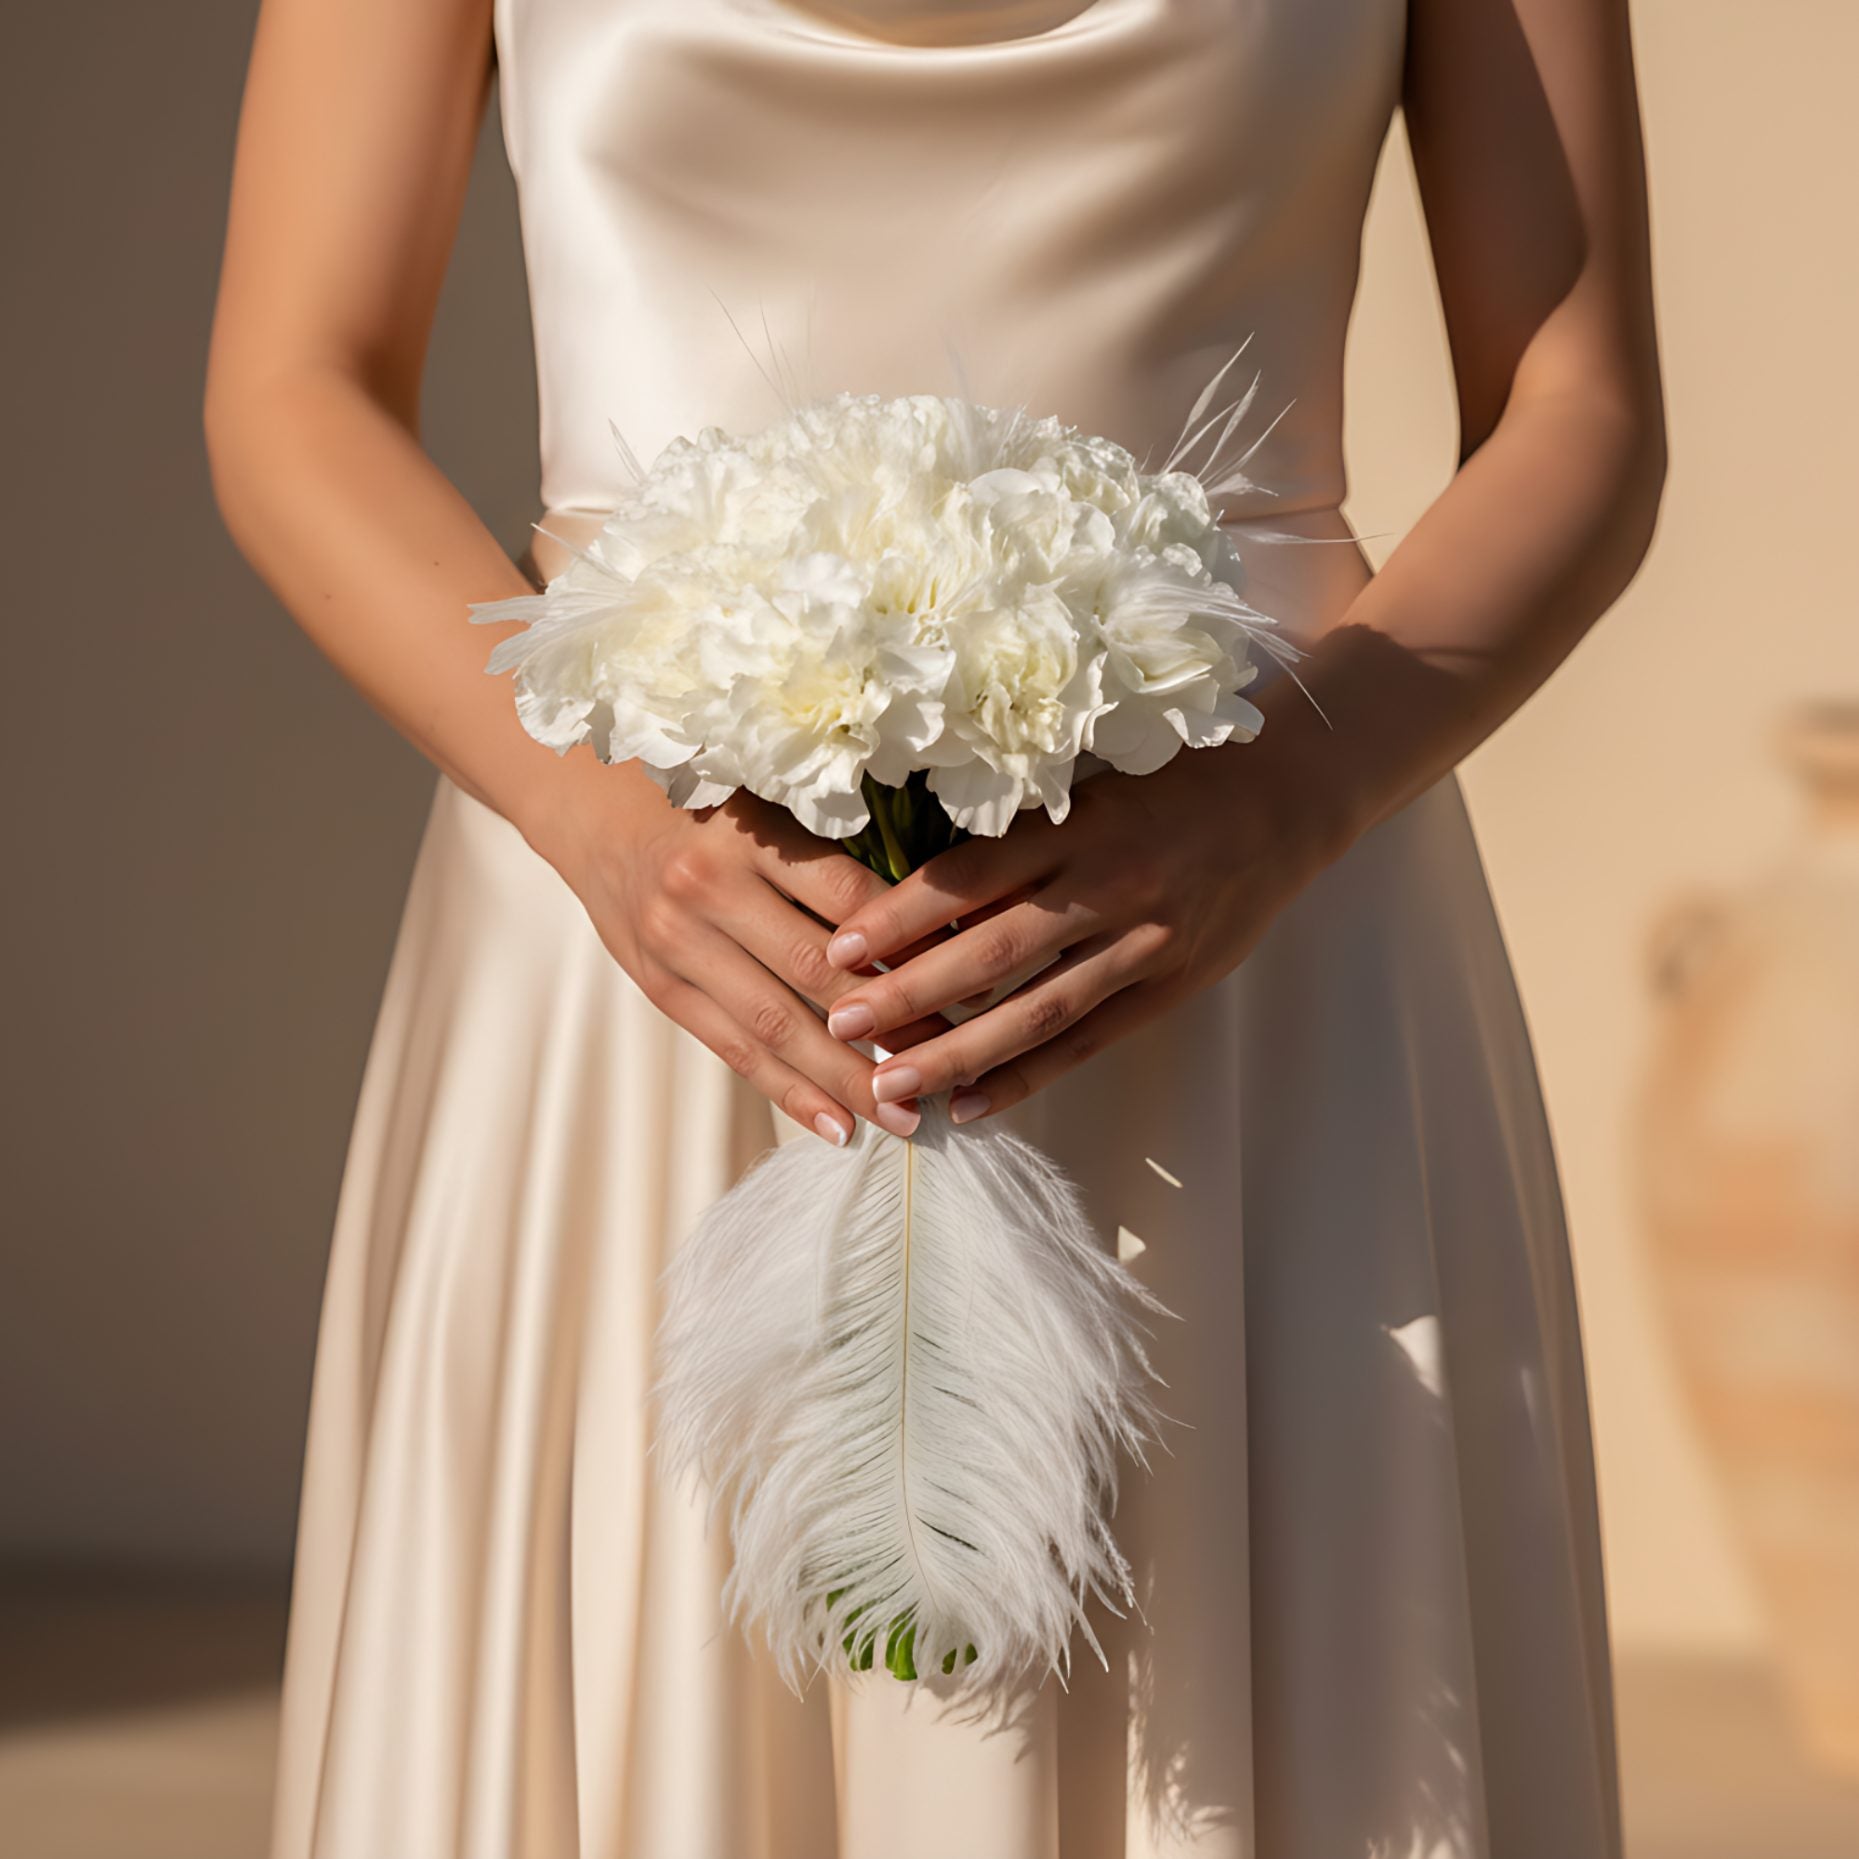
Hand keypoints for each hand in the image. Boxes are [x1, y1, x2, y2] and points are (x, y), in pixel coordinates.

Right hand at [530, 755, 948, 1141]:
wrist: (592, 807)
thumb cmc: (708, 802)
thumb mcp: (770, 802)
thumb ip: (837, 857)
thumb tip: (938, 925)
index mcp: (752, 836)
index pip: (851, 900)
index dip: (915, 946)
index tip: (976, 985)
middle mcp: (710, 889)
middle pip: (818, 973)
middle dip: (893, 1027)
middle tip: (955, 1066)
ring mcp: (678, 944)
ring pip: (777, 1025)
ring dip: (846, 1079)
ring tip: (905, 1117)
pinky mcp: (662, 988)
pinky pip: (734, 1051)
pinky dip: (789, 1093)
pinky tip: (838, 1129)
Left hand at [818, 742, 1352, 1127]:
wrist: (1287, 797)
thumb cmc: (1167, 776)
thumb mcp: (1088, 777)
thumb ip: (1014, 827)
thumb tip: (911, 881)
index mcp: (1078, 823)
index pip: (969, 877)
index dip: (898, 916)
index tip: (837, 948)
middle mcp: (1109, 884)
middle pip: (992, 953)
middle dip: (910, 995)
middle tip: (840, 1024)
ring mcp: (1145, 941)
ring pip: (1037, 1012)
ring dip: (957, 1054)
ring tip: (890, 1087)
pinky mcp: (1172, 984)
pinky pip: (1088, 1041)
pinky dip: (1027, 1078)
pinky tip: (969, 1107)